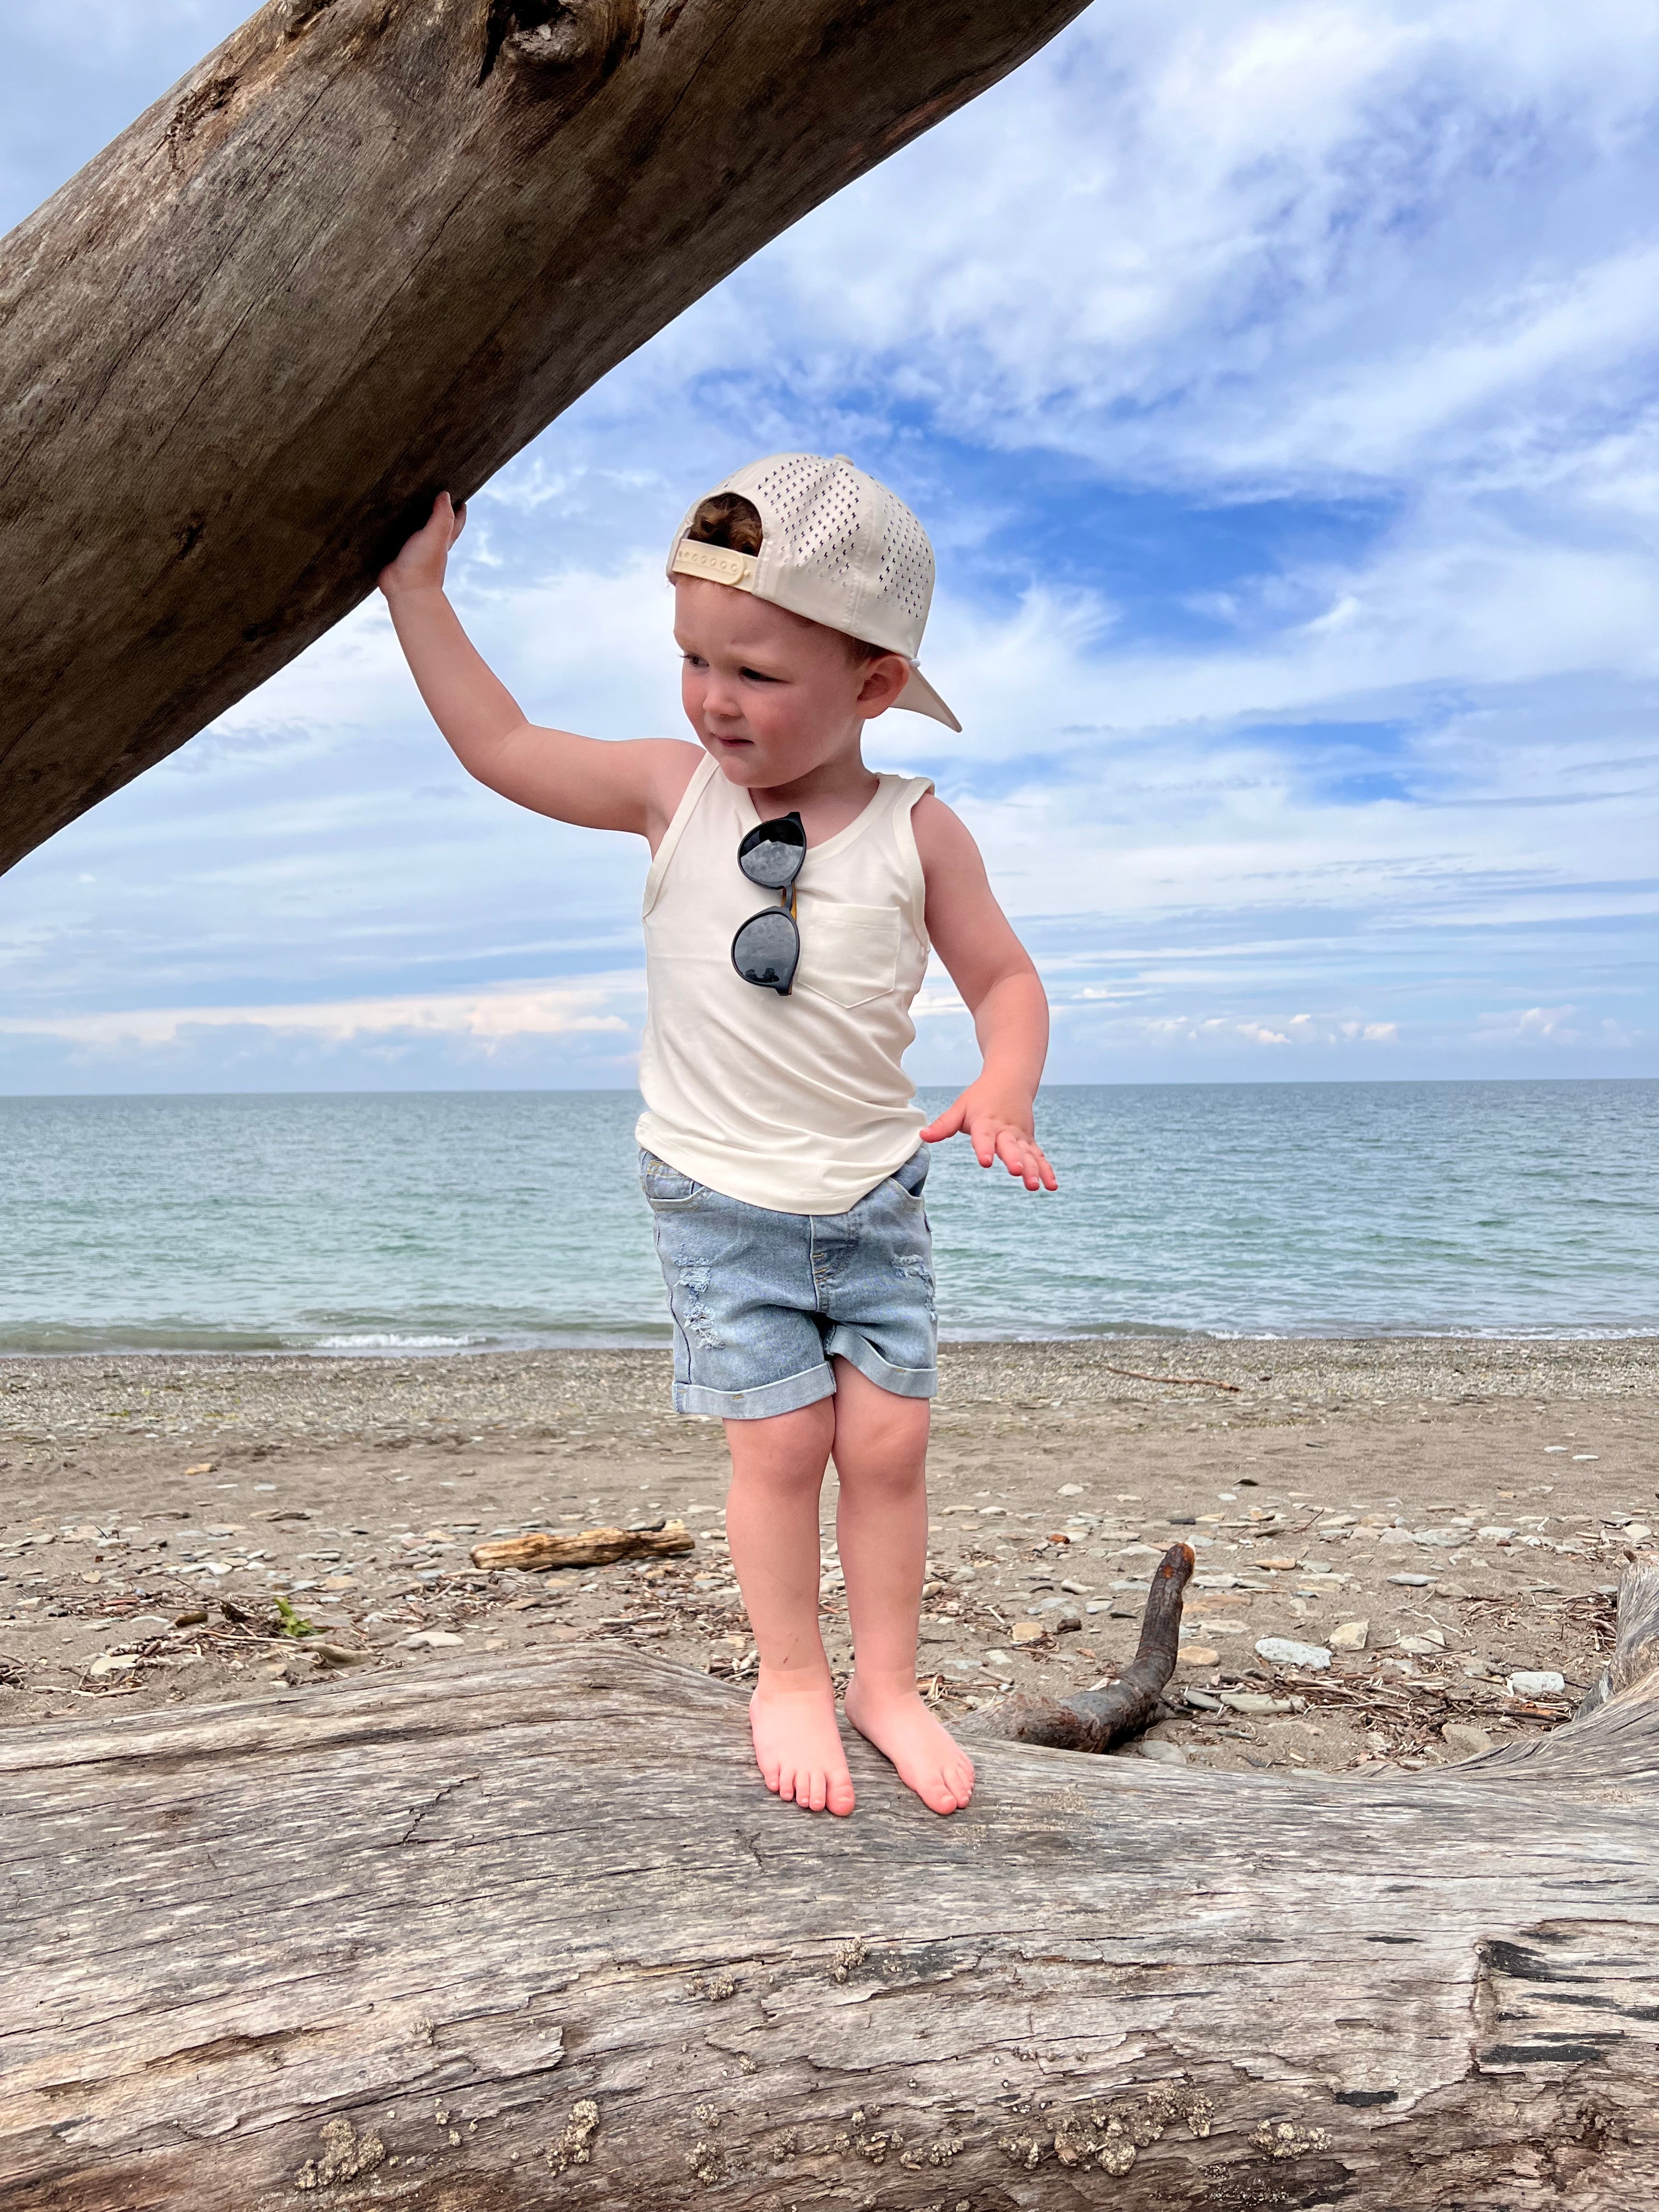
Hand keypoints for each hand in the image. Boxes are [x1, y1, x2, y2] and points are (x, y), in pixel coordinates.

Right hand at [378, 490, 465, 598]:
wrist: (405, 591)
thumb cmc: (424, 566)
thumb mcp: (437, 536)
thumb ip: (442, 516)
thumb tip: (445, 495)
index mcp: (443, 539)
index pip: (455, 521)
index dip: (459, 509)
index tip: (460, 497)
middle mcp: (430, 545)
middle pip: (437, 525)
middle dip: (437, 511)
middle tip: (433, 495)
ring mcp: (413, 551)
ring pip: (415, 532)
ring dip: (412, 520)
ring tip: (405, 503)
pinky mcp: (396, 555)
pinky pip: (395, 540)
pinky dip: (393, 532)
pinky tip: (384, 524)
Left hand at [920, 1081, 1056, 1190]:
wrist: (1010, 1080)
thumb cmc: (981, 1098)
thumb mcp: (960, 1108)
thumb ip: (944, 1125)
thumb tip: (923, 1136)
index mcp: (986, 1123)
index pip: (984, 1137)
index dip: (984, 1149)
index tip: (985, 1162)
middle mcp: (1005, 1130)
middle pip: (1010, 1146)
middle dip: (1015, 1160)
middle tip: (1017, 1172)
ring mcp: (1020, 1136)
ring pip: (1027, 1154)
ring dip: (1032, 1169)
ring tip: (1034, 1186)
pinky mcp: (1029, 1141)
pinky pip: (1039, 1156)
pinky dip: (1046, 1170)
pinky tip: (1051, 1186)